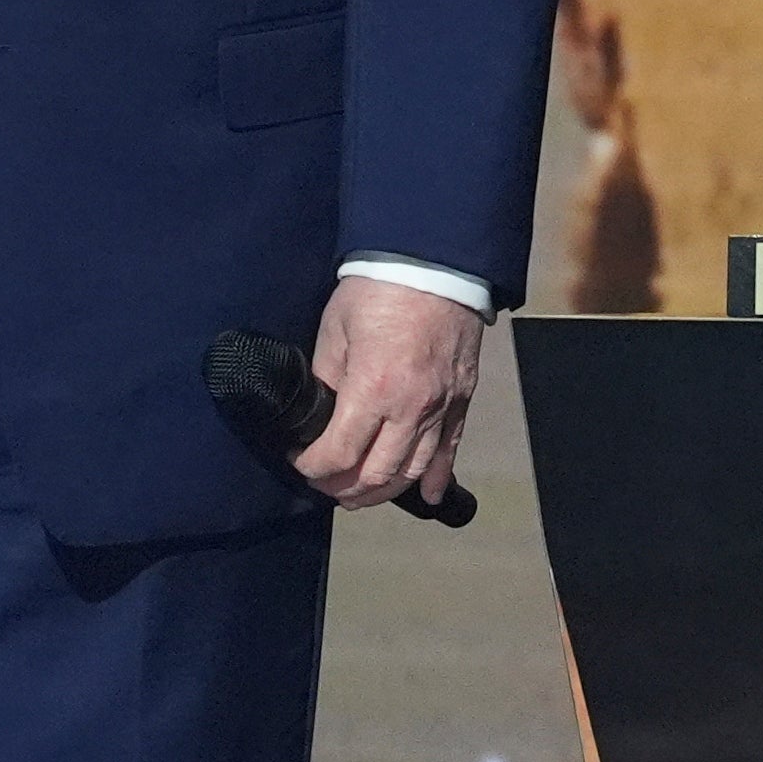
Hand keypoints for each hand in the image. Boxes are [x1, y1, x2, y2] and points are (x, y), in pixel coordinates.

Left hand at [299, 273, 485, 514]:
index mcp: (373, 389)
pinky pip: (449, 450)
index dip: (313, 467)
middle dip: (345, 489)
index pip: (338, 453)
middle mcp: (410, 408)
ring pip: (412, 471)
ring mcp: (441, 407)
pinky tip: (427, 497)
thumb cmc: (379, 290)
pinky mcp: (461, 400)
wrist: (434, 265)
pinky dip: (436, 479)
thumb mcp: (334, 331)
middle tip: (327, 486)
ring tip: (361, 496)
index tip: (300, 463)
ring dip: (384, 491)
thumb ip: (328, 378)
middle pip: (376, 474)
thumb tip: (322, 411)